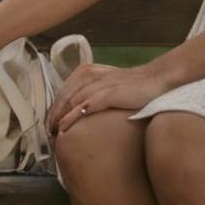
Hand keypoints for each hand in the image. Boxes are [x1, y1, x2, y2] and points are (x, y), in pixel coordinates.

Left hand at [46, 63, 170, 134]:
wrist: (157, 80)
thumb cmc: (134, 85)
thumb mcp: (109, 83)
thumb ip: (94, 91)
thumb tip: (81, 109)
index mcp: (87, 72)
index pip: (64, 91)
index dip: (54, 107)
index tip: (49, 122)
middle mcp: (89, 76)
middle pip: (63, 97)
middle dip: (52, 115)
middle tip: (47, 131)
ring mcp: (98, 85)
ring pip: (70, 102)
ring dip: (58, 118)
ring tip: (52, 133)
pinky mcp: (108, 95)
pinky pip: (84, 107)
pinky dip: (71, 118)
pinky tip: (64, 128)